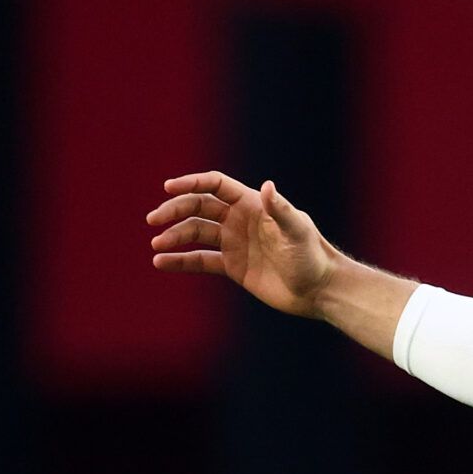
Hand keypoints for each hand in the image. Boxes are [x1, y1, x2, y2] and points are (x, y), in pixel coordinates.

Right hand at [147, 171, 334, 316]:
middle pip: (198, 207)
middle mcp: (239, 220)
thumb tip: (266, 186)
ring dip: (174, 237)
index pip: (215, 185)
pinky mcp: (232, 266)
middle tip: (154, 220)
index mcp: (252, 204)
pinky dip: (180, 261)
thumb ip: (279, 210)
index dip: (192, 183)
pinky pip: (200, 260)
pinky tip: (161, 263)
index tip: (168, 188)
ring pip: (195, 233)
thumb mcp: (297, 232)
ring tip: (157, 246)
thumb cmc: (312, 257)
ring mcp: (234, 243)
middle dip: (174, 211)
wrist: (318, 290)